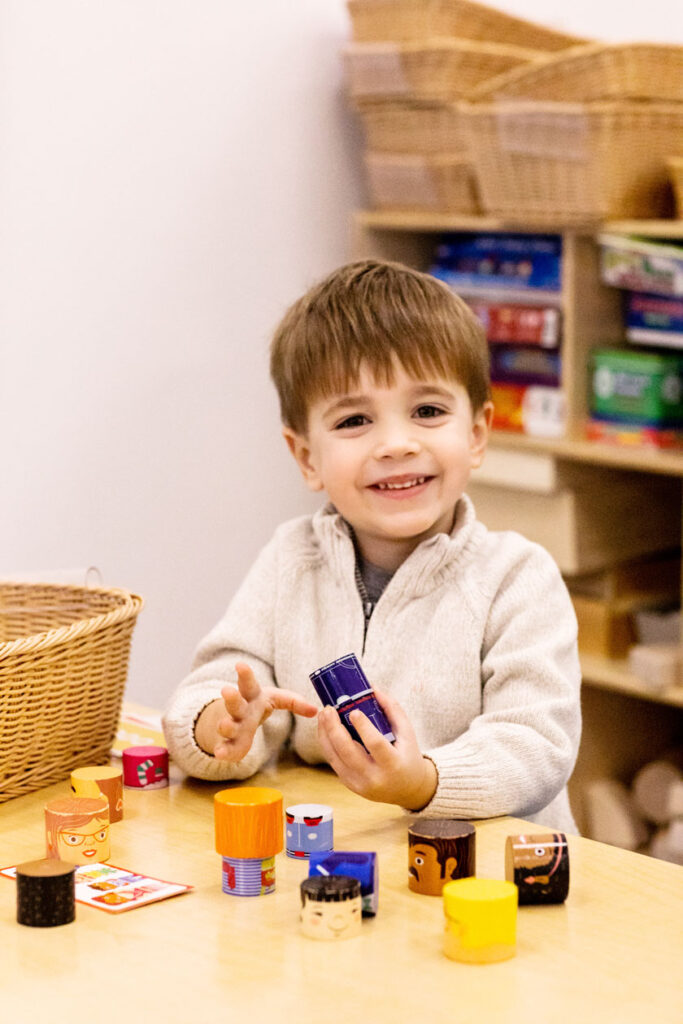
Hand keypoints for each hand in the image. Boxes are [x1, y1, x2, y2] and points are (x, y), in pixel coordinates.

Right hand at [195, 662, 317, 760]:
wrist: (234, 720)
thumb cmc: (257, 704)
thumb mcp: (276, 698)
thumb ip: (295, 702)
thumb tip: (316, 710)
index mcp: (251, 695)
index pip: (248, 682)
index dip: (245, 674)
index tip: (240, 665)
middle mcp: (239, 709)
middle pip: (234, 702)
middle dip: (231, 697)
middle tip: (227, 690)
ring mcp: (232, 726)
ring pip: (228, 725)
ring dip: (226, 725)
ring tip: (225, 725)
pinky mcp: (229, 744)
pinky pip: (226, 748)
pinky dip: (223, 751)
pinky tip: (219, 754)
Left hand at [316, 690, 436, 809]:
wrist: (407, 789)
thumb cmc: (408, 755)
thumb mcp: (407, 732)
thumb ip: (392, 709)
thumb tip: (373, 688)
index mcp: (393, 764)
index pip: (375, 744)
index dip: (363, 727)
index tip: (353, 711)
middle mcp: (375, 778)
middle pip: (348, 752)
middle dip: (334, 728)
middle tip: (328, 709)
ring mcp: (360, 784)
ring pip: (335, 758)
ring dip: (325, 734)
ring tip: (323, 715)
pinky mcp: (350, 784)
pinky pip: (334, 762)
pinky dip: (326, 744)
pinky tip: (324, 729)